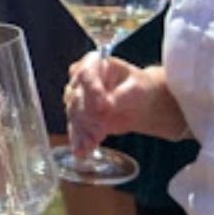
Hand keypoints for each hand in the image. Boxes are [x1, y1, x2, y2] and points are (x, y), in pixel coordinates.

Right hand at [64, 53, 181, 152]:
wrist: (139, 104)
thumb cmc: (139, 89)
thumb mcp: (136, 90)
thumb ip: (120, 96)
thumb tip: (107, 106)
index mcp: (94, 63)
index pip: (87, 74)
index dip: (92, 90)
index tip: (103, 106)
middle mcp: (80, 79)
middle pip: (77, 97)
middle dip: (89, 116)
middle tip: (101, 130)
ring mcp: (77, 98)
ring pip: (74, 115)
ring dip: (83, 131)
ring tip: (92, 144)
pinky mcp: (79, 117)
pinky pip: (75, 129)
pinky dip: (79, 141)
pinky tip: (81, 151)